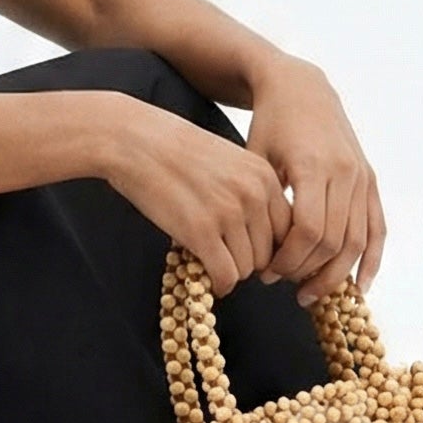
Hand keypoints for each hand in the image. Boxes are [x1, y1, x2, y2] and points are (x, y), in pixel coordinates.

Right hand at [104, 99, 290, 299]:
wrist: (135, 140)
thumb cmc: (176, 150)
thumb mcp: (229, 161)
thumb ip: (251, 192)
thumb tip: (262, 236)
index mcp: (264, 176)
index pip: (287, 230)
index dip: (269, 247)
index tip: (249, 250)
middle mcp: (253, 194)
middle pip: (269, 253)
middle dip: (248, 261)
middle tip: (224, 257)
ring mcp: (228, 213)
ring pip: (247, 268)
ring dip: (229, 270)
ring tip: (208, 257)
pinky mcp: (200, 231)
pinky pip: (225, 275)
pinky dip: (217, 282)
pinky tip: (204, 272)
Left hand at [244, 56, 386, 304]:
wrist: (301, 88)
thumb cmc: (270, 123)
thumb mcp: (256, 156)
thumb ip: (261, 201)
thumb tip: (249, 254)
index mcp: (313, 166)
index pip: (309, 231)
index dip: (289, 259)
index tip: (267, 273)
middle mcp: (344, 172)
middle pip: (334, 241)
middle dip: (308, 270)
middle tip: (284, 285)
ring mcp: (361, 176)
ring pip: (358, 241)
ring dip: (336, 274)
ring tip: (311, 293)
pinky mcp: (370, 179)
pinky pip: (377, 228)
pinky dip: (371, 260)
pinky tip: (359, 288)